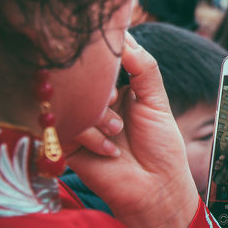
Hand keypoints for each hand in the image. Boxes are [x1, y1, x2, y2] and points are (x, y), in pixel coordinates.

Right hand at [66, 32, 196, 227]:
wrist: (156, 189)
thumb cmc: (160, 146)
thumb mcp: (157, 101)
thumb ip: (143, 68)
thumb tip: (125, 37)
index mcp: (117, 88)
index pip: (102, 60)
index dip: (104, 52)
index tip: (108, 44)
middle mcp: (95, 101)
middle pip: (81, 75)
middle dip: (98, 82)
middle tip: (114, 96)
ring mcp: (80, 121)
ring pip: (72, 98)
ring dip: (98, 113)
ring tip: (118, 130)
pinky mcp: (67, 144)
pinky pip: (67, 126)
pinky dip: (91, 135)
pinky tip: (111, 150)